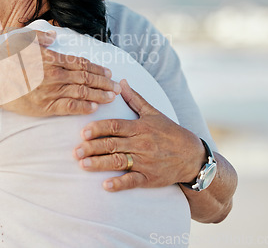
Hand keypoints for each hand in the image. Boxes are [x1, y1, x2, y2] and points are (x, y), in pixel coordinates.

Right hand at [0, 30, 120, 115]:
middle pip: (86, 78)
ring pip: (82, 93)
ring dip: (99, 94)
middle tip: (117, 86)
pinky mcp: (45, 107)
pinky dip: (84, 107)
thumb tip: (53, 36)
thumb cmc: (4, 59)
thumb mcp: (19, 39)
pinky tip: (94, 107)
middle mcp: (55, 74)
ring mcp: (51, 91)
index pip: (81, 63)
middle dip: (104, 82)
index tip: (108, 71)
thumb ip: (39, 37)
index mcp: (51, 58)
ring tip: (112, 97)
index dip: (97, 68)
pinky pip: (70, 107)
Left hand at [73, 79, 205, 190]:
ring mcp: (145, 162)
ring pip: (118, 162)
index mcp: (140, 127)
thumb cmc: (170, 132)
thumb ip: (134, 99)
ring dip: (99, 164)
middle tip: (75, 151)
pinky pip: (133, 181)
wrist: (193, 157)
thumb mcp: (153, 113)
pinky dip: (119, 183)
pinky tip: (105, 185)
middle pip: (112, 144)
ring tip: (83, 164)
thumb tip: (120, 82)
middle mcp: (141, 143)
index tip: (82, 132)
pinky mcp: (149, 178)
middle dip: (92, 147)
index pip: (115, 126)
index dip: (97, 128)